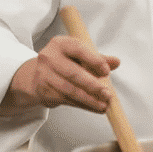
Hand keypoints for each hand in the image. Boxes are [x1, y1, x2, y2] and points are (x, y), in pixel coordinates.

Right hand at [0, 35, 120, 114]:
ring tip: (103, 105)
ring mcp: (44, 75)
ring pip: (70, 90)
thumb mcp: (79, 55)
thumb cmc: (62, 63)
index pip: (79, 49)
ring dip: (89, 100)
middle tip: (107, 94)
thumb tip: (116, 62)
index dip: (94, 60)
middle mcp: (50, 57)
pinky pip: (67, 100)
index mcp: (60, 44)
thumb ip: (98, 58)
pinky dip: (83, 105)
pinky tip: (93, 107)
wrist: (36, 76)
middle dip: (93, 86)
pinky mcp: (44, 91)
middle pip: (74, 73)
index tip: (107, 71)